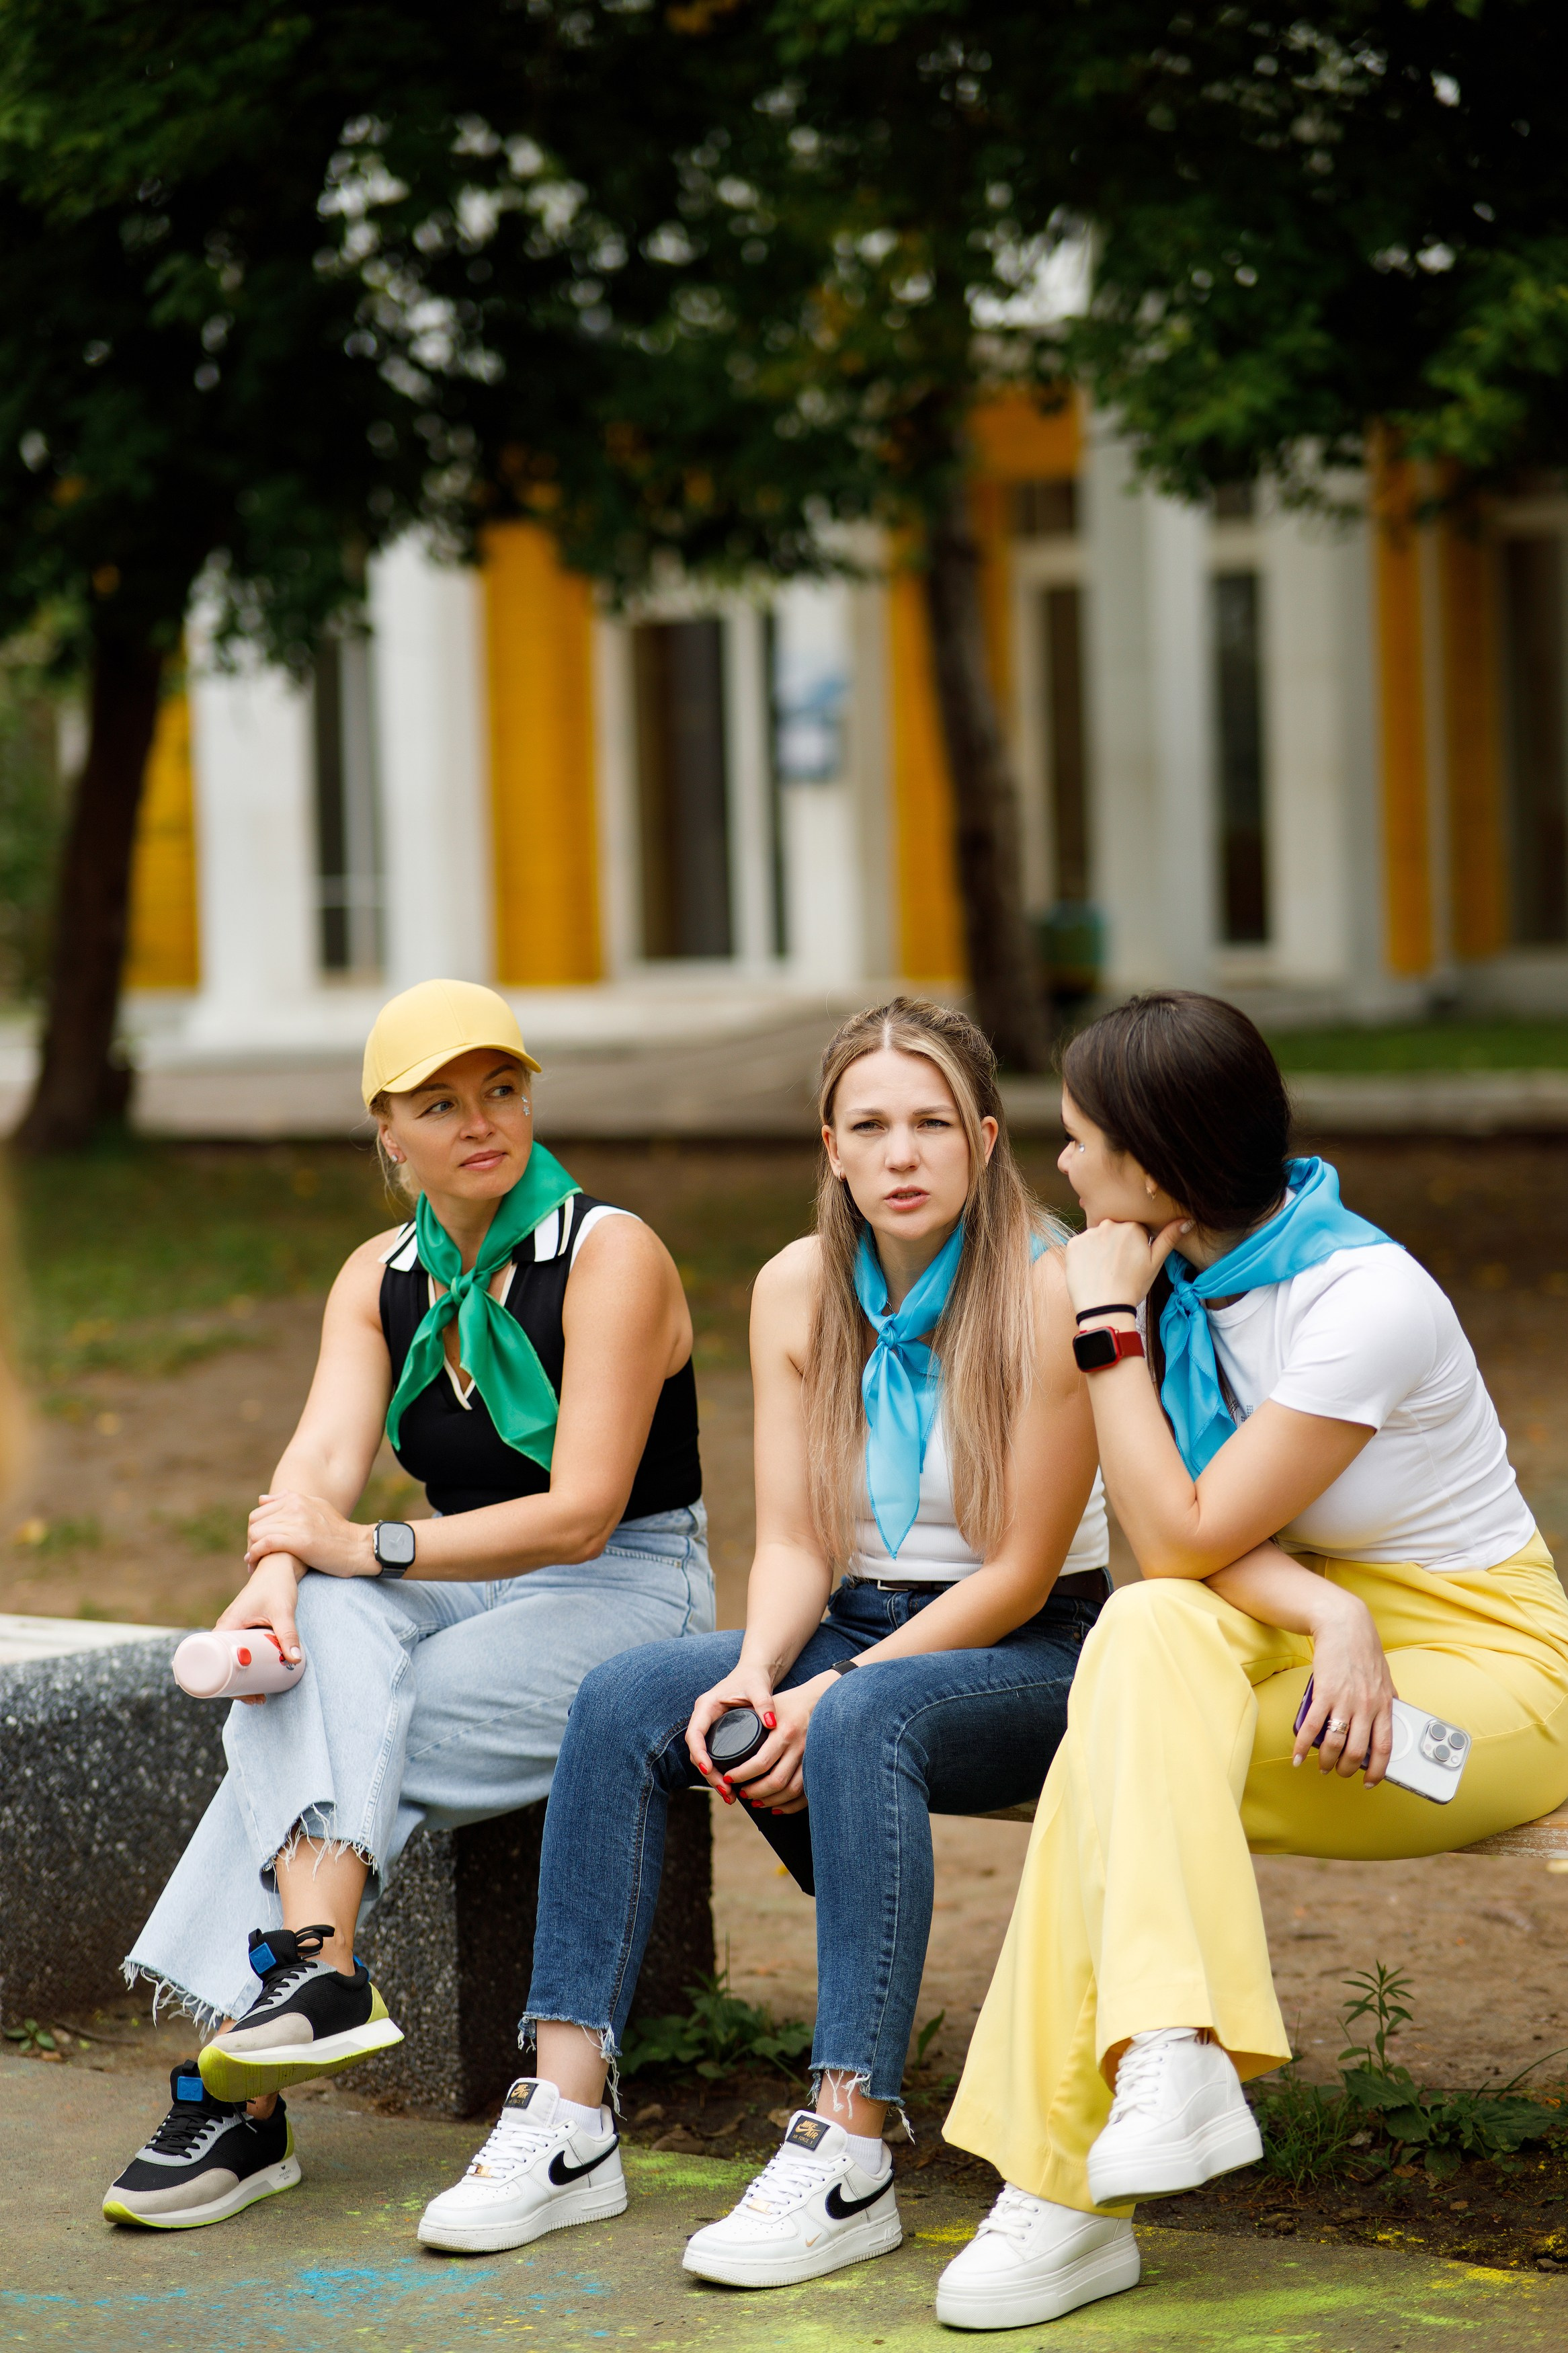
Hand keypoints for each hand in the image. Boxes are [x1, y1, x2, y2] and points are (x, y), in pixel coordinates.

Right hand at [216, 1554, 304, 1705]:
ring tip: (260, 1695)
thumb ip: (289, 1634)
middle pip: (221, 1666)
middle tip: (256, 1699)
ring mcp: (234, 1630)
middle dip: (235, 1686)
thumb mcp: (282, 1611)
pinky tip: (258, 1679)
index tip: (240, 1695)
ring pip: (231, 1661)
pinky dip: (246, 1668)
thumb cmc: (276, 1585)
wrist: (279, 1566)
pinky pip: (239, 1653)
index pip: (213, 1661)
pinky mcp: (244, 1630)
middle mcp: (225, 1629)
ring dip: (242, 1679)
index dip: (222, 1683)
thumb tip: (295, 1660)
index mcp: (226, 1625)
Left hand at [245, 1490, 374, 1578]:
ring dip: (251, 1550)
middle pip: (255, 1522)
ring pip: (257, 1533)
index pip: (259, 1512)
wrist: (357, 1548)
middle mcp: (295, 1507)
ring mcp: (297, 1523)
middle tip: (254, 1556)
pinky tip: (254, 1564)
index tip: (256, 1545)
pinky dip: (255, 1555)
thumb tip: (262, 1499)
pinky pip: (265, 1544)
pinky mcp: (299, 1541)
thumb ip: (289, 1501)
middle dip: (251, 1541)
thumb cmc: (337, 1532)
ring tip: (253, 1563)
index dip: (254, 1530)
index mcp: (296, 1499)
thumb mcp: (315, 1508)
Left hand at [686, 1665, 832, 1814]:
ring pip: (791, 1790)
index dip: (742, 1775)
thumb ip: (751, 1721)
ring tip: (756, 1801)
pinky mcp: (818, 1765)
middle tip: (741, 1793)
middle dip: (755, 1792)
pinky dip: (791, 1805)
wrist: (818, 1700)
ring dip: (771, 1800)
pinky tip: (777, 1807)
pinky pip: (805, 1793)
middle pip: (776, 1781)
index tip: (728, 1778)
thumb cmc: (787, 1703)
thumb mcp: (768, 1707)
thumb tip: (724, 1739)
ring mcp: (811, 1758)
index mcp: (785, 1731)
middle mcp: (800, 1746)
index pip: (761, 1762)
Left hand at [1063, 1217, 1190, 1319]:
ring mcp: (1089, 1233)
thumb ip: (1169, 1238)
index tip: (1131, 1261)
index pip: (1134, 1229)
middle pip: (1114, 1230)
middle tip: (1118, 1267)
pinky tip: (1091, 1270)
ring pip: (1097, 1237)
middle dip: (1116, 1243)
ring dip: (1100, 1248)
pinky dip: (1085, 1255)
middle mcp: (1109, 1224)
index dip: (1133, 1245)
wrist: (1104, 1309)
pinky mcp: (1072, 1244)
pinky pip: (1080, 1245)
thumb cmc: (1133, 1287)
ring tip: (1104, 1270)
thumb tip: (1187, 1220)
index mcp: (1132, 1227)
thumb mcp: (1155, 1263)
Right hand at [1294, 1589, 1395, 1785]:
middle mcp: (1366, 1706)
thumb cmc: (1363, 1651)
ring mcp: (1344, 1700)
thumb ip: (1388, 1700)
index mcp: (1384, 1705)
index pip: (1385, 1747)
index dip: (1378, 1770)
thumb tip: (1394, 1717)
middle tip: (1338, 1772)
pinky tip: (1297, 1756)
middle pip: (1357, 1751)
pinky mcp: (1323, 1692)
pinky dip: (1302, 1746)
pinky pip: (1312, 1726)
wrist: (1344, 1625)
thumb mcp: (1385, 1678)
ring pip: (1335, 1743)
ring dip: (1326, 1761)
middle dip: (1346, 1769)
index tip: (1370, 1782)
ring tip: (1321, 1766)